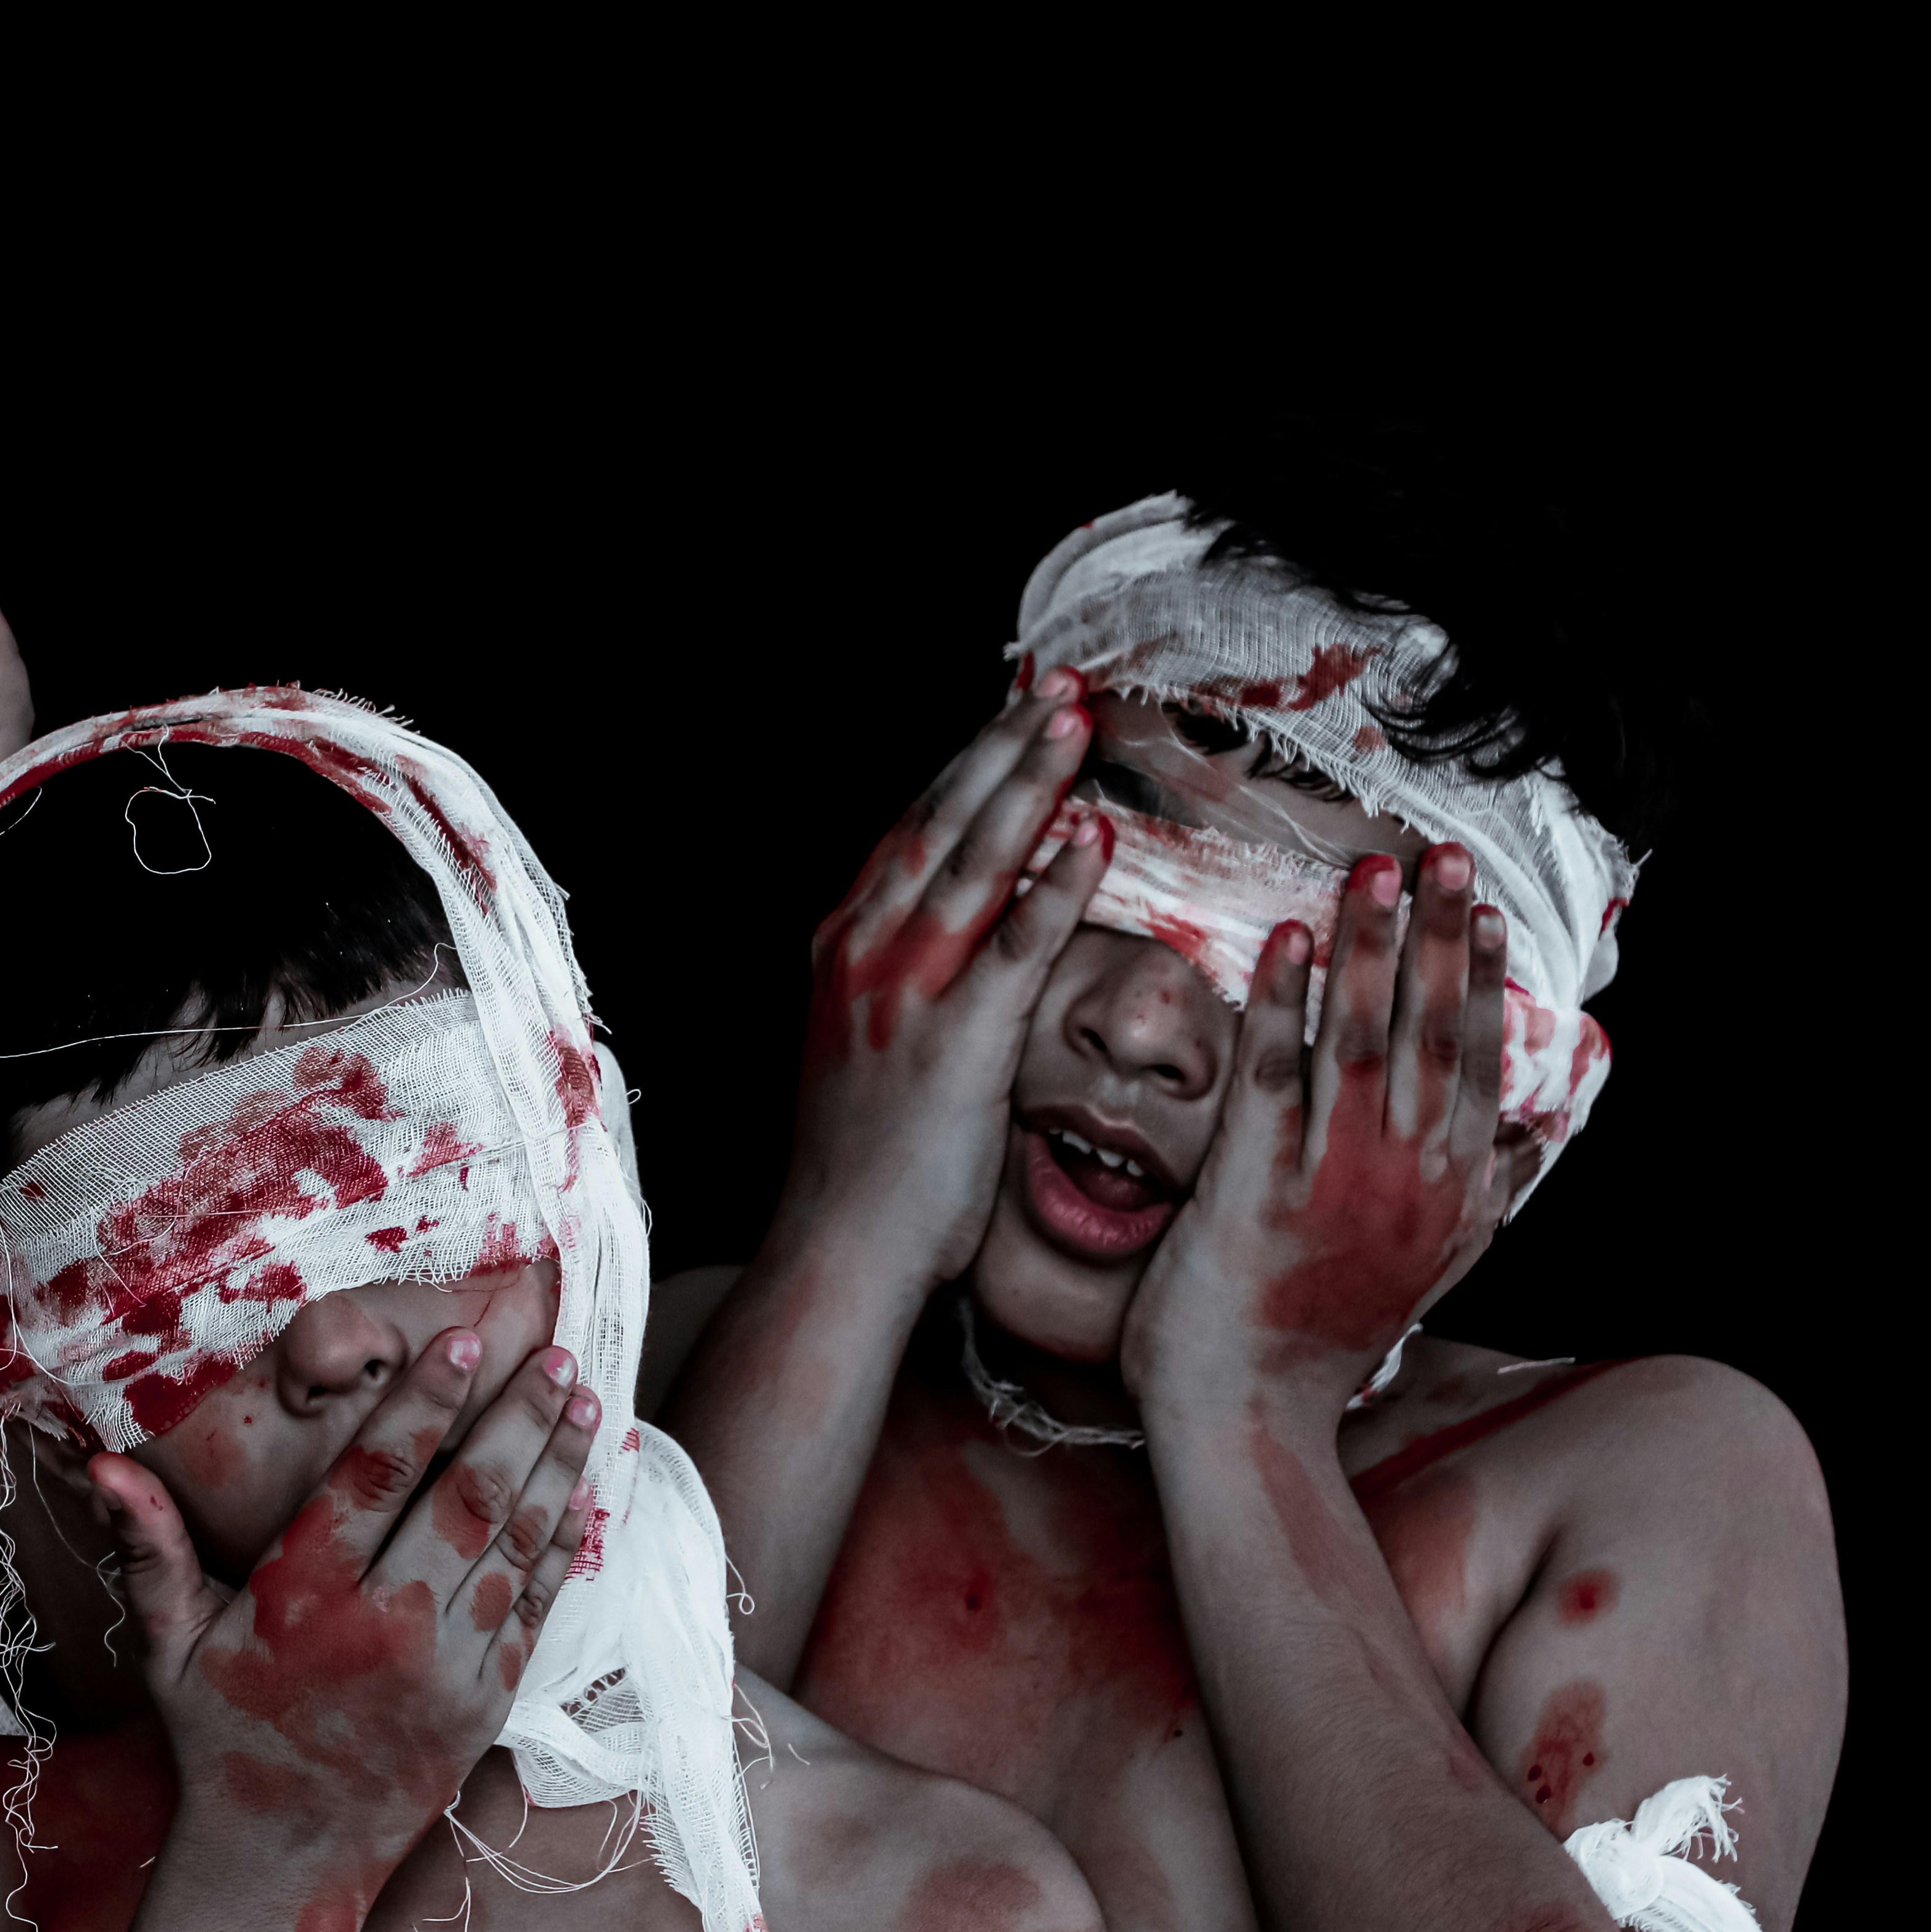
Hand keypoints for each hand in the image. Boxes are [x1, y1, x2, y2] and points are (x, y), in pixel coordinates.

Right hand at [84, 1334, 602, 1872]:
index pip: (375, 1476)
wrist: (285, 1860)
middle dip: (515, 1419)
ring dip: (555, 1466)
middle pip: (466, 1498)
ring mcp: (446, 1667)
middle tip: (554, 1356)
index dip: (425, 1403)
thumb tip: (103, 1466)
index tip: (467, 1341)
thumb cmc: (222, 1736)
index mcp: (305, 1598)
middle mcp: (384, 1626)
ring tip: (581, 1402)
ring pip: (514, 1543)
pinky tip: (581, 1487)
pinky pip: (536, 1604)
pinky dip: (563, 1541)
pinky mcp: (486, 1701)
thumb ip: (150, 1548)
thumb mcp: (170, 1645)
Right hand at [781, 669, 1113, 1287]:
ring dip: (1029, 782)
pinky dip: (1054, 886)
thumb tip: (954, 933)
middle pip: (943, 820)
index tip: (1016, 706)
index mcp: (845, 945)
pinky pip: (1016, 948)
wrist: (839, 1248)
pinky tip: (1090, 837)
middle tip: (1059, 683)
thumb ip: (905, 976)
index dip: (969, 760)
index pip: (914, 826)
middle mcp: (866, 950)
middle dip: (1002, 744)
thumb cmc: (866, 1163)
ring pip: (975, 861)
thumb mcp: (867, 1043)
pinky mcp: (956, 1042)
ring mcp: (907, 992)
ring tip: (1077, 720)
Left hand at [1123, 845, 1515, 1418]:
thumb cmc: (1320, 1341)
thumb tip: (1542, 1132)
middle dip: (1438, 938)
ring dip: (1369, 949)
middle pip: (1430, 1034)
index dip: (1481, 981)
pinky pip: (1274, 1077)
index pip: (1475, 1064)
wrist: (1249, 1424)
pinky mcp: (1256, 1188)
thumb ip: (1488, 1196)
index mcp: (1448, 1194)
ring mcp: (1333, 1182)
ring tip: (1372, 873)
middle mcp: (1405, 1179)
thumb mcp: (1432, 1269)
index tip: (1485, 911)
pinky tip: (1286, 940)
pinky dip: (1283, 1003)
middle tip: (1443, 857)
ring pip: (1361, 1040)